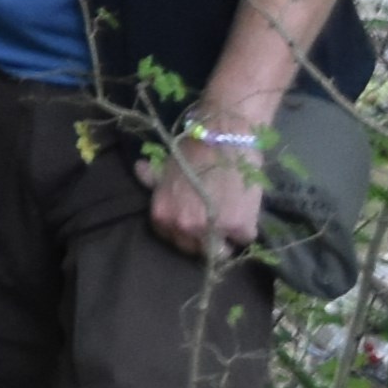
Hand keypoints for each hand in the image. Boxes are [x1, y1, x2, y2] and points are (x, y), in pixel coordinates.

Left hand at [146, 127, 267, 256]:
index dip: (188, 232)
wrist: (225, 135)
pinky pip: (244, 237)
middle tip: (217, 220)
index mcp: (163, 217)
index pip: (175, 240)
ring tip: (233, 219)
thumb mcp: (167, 165)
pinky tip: (246, 207)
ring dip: (226, 239)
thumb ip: (153, 178)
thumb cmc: (194, 148)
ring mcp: (211, 230)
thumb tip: (139, 169)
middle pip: (196, 249)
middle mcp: (184, 228)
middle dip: (205, 239)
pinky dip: (247, 226)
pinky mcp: (239, 227)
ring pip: (220, 251)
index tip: (198, 221)